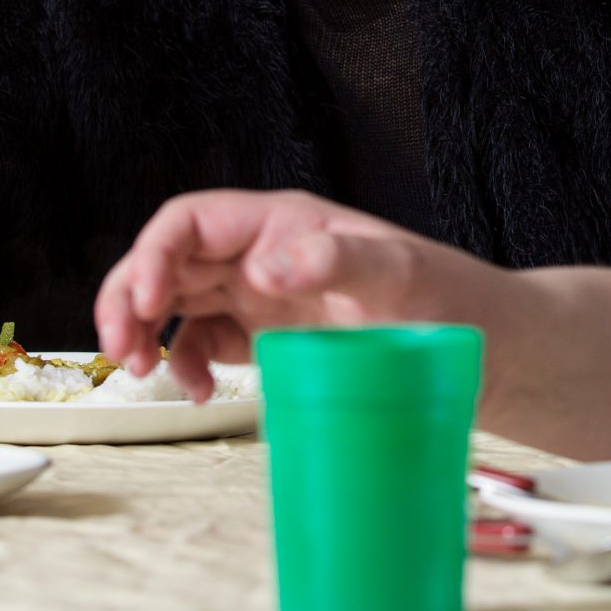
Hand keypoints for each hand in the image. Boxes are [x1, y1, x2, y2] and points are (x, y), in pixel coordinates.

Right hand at [93, 190, 503, 400]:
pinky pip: (206, 340)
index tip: (144, 301)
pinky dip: (186, 362)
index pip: (192, 221)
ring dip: (146, 331)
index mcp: (285, 222)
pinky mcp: (273, 337)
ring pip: (177, 300)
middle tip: (120, 349)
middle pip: (169, 261)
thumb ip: (341, 261)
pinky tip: (197, 389)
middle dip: (131, 298)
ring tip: (142, 371)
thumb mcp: (402, 274)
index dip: (153, 254)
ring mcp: (266, 296)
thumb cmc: (452, 301)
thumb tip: (270, 266)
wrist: (491, 349)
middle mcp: (266, 253)